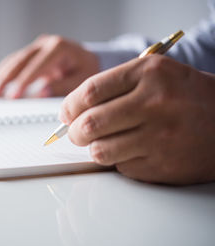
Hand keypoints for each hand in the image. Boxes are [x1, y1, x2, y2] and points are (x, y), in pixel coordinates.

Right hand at [0, 35, 98, 97]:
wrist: (88, 59)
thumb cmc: (86, 69)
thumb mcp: (82, 79)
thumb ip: (62, 87)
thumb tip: (41, 93)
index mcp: (58, 47)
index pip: (36, 66)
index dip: (23, 82)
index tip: (13, 97)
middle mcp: (44, 44)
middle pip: (19, 61)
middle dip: (4, 79)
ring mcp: (35, 48)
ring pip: (13, 61)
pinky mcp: (30, 55)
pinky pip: (13, 63)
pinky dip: (2, 75)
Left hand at [60, 55, 214, 184]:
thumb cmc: (183, 96)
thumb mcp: (153, 75)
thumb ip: (112, 87)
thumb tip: (71, 111)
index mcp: (148, 74)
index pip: (90, 92)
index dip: (69, 107)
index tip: (66, 114)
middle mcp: (154, 103)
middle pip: (89, 124)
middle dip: (74, 132)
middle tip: (76, 133)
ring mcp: (159, 136)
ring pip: (99, 151)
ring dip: (94, 149)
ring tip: (103, 143)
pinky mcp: (162, 164)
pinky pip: (120, 167)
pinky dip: (119, 161)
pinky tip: (135, 151)